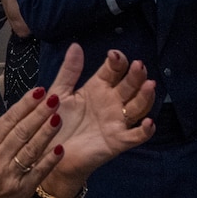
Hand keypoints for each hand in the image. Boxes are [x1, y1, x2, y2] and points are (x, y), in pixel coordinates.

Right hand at [0, 82, 66, 197]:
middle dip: (39, 114)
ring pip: (31, 150)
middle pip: (21, 133)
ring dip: (46, 133)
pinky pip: (38, 172)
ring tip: (59, 117)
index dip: (24, 105)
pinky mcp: (23, 189)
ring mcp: (11, 175)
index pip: (7, 120)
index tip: (39, 91)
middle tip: (55, 98)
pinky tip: (60, 148)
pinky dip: (49, 160)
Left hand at [44, 46, 156, 196]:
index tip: (114, 55)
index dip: (117, 62)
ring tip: (149, 85)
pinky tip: (148, 123)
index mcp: (98, 88)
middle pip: (130, 85)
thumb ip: (68, 71)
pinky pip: (135, 136)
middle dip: (136, 75)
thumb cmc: (53, 121)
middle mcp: (111, 102)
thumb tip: (75, 45)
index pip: (114, 71)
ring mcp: (116, 121)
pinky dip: (145, 131)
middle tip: (138, 66)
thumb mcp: (59, 93)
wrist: (48, 152)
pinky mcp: (117, 141)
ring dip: (145, 97)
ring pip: (138, 107)